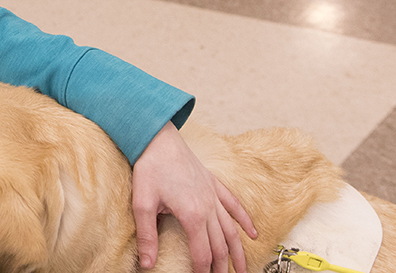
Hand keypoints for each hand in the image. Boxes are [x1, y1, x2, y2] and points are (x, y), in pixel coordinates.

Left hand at [132, 123, 256, 272]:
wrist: (158, 138)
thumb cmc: (149, 169)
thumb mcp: (142, 204)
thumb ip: (147, 235)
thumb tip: (147, 263)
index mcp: (192, 215)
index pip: (202, 252)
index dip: (203, 270)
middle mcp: (209, 207)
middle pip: (220, 245)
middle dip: (223, 266)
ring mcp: (214, 195)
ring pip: (232, 229)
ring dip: (238, 251)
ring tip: (242, 269)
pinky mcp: (214, 183)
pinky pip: (234, 205)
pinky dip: (245, 220)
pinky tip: (253, 234)